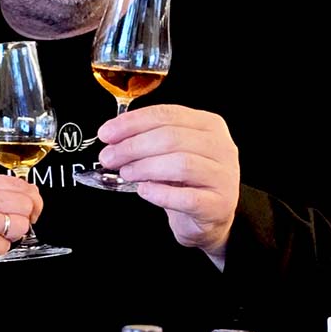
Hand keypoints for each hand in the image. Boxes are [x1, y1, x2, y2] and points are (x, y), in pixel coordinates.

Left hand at [98, 104, 239, 264]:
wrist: (210, 217)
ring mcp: (223, 176)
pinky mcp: (218, 205)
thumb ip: (148, 139)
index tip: (107, 133)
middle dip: (133, 146)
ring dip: (145, 167)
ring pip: (181, 163)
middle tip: (109, 157)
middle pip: (172, 138)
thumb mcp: (171, 152)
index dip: (132, 122)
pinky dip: (160, 193)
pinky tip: (144, 191)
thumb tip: (113, 137)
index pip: (166, 114)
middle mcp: (221, 146)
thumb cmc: (188, 181)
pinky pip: (187, 197)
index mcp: (208, 124)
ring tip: (126, 173)